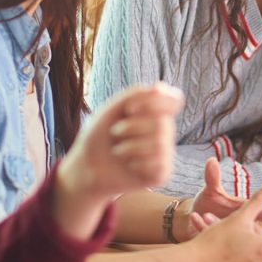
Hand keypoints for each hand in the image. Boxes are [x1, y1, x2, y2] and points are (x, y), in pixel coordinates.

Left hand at [60, 83, 182, 204]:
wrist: (85, 165)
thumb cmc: (99, 135)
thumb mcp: (113, 108)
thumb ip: (136, 94)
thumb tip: (161, 87)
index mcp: (156, 113)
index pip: (175, 100)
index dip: (153, 102)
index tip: (129, 108)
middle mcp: (164, 132)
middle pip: (162, 123)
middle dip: (131, 127)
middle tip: (115, 133)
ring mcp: (164, 153)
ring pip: (159, 144)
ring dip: (129, 147)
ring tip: (117, 151)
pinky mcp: (161, 174)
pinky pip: (158, 165)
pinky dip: (136, 164)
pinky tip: (128, 166)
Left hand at [175, 158, 261, 241]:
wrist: (191, 219)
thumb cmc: (209, 204)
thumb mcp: (212, 191)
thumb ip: (213, 178)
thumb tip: (211, 160)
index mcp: (246, 212)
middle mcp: (242, 228)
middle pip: (255, 233)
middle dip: (253, 231)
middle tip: (247, 227)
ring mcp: (230, 239)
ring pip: (233, 238)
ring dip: (221, 225)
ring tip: (207, 215)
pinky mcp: (216, 246)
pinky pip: (212, 238)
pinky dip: (203, 226)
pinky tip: (195, 217)